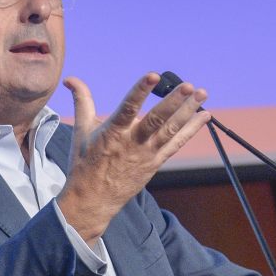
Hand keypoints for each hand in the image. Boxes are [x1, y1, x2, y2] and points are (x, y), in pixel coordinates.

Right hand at [56, 72, 210, 243]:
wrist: (93, 199)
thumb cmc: (84, 163)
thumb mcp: (81, 130)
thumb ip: (82, 100)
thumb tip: (71, 79)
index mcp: (112, 132)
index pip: (128, 108)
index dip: (141, 91)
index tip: (154, 76)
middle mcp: (132, 143)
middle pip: (157, 120)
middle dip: (174, 102)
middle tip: (189, 87)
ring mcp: (147, 154)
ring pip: (171, 130)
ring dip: (188, 112)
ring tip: (202, 94)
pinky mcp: (155, 162)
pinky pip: (177, 144)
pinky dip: (191, 130)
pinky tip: (204, 116)